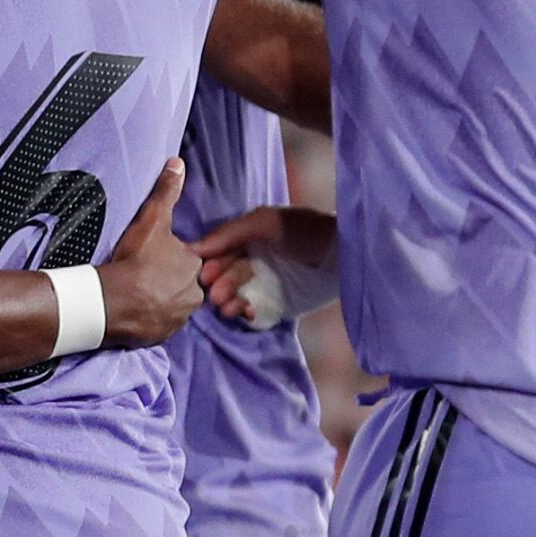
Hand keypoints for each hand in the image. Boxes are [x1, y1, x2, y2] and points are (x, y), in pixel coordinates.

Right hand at [93, 161, 199, 347]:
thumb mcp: (151, 219)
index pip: (186, 261)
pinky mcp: (162, 335)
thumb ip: (166, 192)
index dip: (167, 259)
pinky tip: (133, 310)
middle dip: (165, 282)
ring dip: (158, 301)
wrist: (112, 302)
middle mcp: (193, 295)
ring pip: (172, 306)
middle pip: (181, 285)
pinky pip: (158, 325)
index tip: (149, 259)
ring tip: (135, 293)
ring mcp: (178, 318)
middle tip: (141, 277)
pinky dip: (148, 319)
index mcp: (193, 267)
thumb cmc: (134, 260)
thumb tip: (178, 163)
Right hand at [191, 203, 335, 324]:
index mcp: (247, 239)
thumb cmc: (304, 230)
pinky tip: (248, 312)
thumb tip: (193, 249)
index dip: (208, 264)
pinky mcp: (274, 306)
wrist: (342, 254)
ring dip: (226, 302)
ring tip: (229, 305)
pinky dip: (244, 314)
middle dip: (216, 286)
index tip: (202, 274)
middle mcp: (252, 262)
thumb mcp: (264, 222)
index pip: (218, 253)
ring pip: (233, 297)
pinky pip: (250, 313)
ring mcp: (263, 286)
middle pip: (222, 277)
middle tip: (216, 294)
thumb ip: (228, 233)